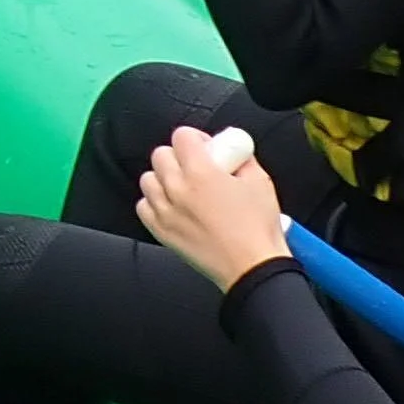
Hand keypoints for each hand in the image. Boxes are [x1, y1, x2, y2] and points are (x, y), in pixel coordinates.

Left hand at [139, 125, 291, 288]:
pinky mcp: (161, 231)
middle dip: (178, 156)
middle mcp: (177, 189)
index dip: (195, 138)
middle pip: (160, 155)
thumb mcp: (260, 182)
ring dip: (163, 178)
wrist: (251, 267)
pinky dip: (154, 203)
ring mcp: (165, 211)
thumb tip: (234, 150)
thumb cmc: (258, 228)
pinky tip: (172, 207)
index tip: (206, 148)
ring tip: (182, 187)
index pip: (181, 136)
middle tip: (195, 167)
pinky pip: (143, 206)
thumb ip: (243, 159)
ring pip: (148, 179)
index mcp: (200, 172)